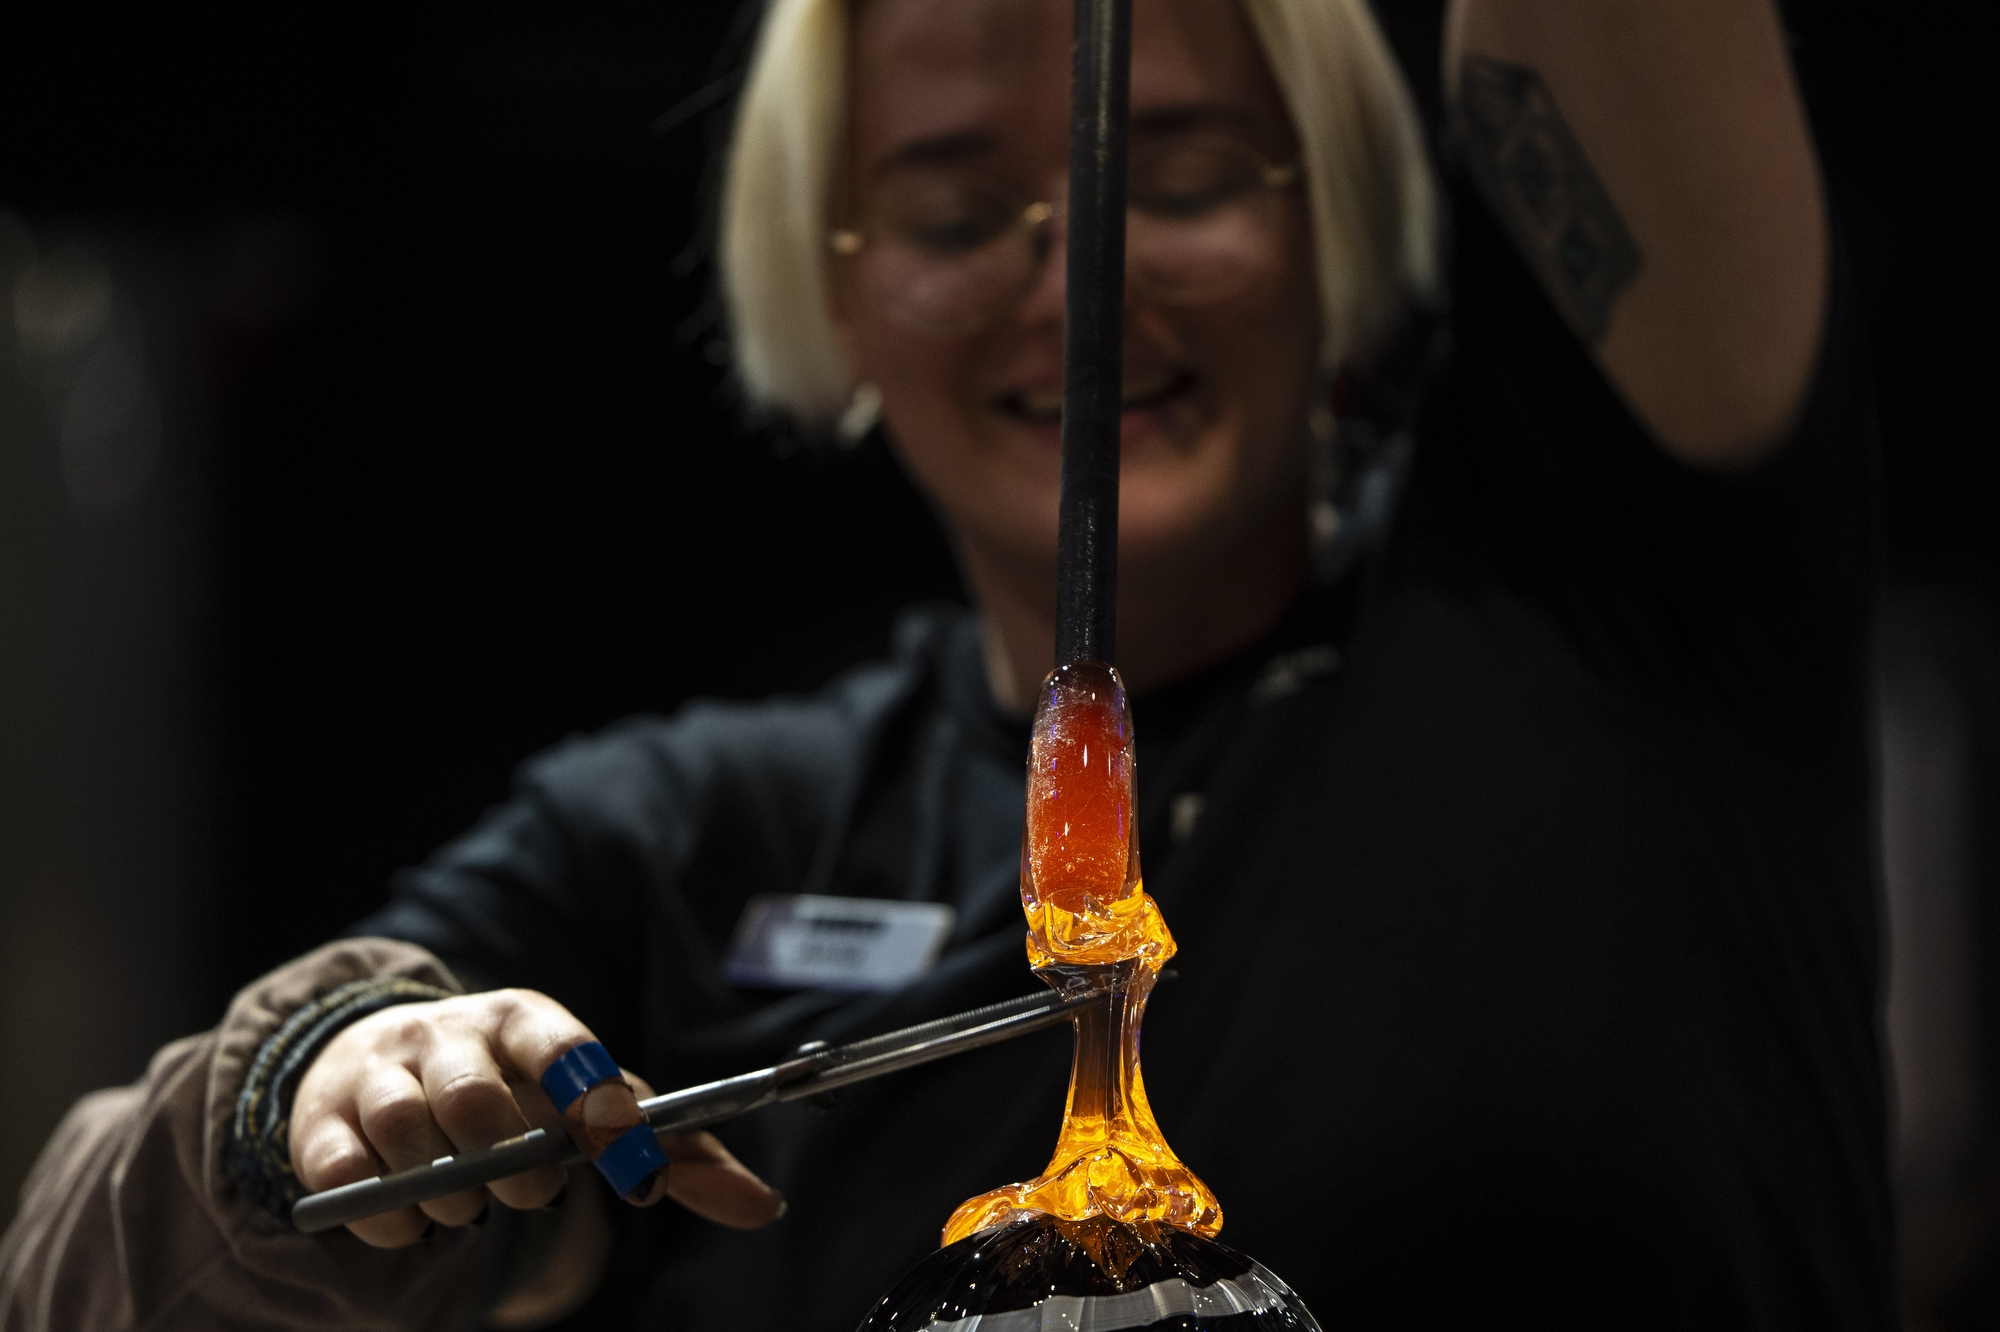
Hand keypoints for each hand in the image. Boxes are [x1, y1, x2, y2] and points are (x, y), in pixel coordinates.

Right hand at [290, 988, 784, 1247]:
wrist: (384, 1061)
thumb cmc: (517, 1088)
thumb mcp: (591, 1104)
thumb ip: (673, 1153)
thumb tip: (766, 1208)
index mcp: (528, 1020)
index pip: (565, 1046)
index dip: (596, 1105)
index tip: (625, 1164)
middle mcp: (450, 1033)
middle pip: (476, 1099)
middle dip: (510, 1166)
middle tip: (528, 1193)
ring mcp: (381, 1072)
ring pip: (408, 1134)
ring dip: (447, 1194)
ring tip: (468, 1205)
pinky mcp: (322, 1120)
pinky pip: (343, 1175)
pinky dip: (383, 1217)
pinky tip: (408, 1220)